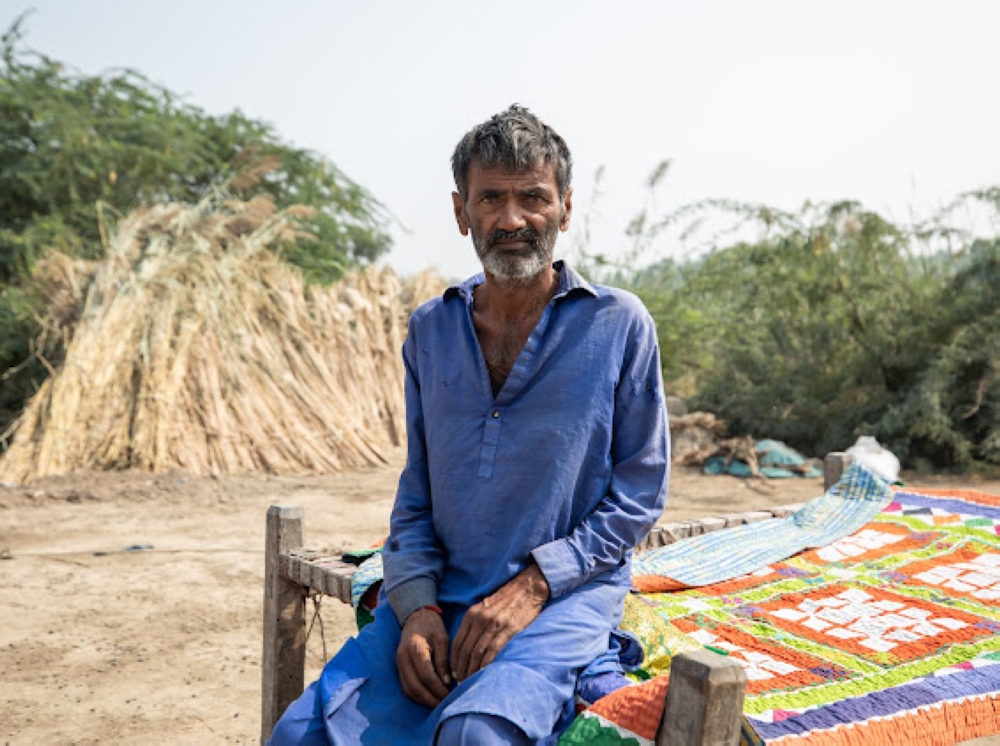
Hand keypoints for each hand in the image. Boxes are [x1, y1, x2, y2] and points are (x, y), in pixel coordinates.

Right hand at [396, 608, 451, 707]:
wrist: (415, 616)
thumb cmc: (432, 625)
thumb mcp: (442, 639)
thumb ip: (443, 661)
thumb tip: (446, 683)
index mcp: (415, 649)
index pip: (426, 675)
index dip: (438, 689)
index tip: (450, 695)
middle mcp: (403, 658)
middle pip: (415, 686)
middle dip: (430, 699)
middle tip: (445, 704)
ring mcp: (399, 663)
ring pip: (408, 689)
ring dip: (423, 700)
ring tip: (438, 704)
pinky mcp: (398, 666)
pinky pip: (405, 686)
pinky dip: (416, 695)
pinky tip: (428, 698)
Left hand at [451, 564, 549, 681]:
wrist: (528, 587)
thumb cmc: (506, 600)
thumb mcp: (485, 607)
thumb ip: (475, 623)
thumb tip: (466, 647)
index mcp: (472, 614)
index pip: (457, 643)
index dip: (454, 661)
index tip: (454, 674)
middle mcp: (480, 618)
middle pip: (466, 650)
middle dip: (462, 669)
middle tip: (462, 683)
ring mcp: (495, 624)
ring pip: (478, 653)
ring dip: (473, 670)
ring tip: (472, 682)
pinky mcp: (509, 629)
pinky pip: (494, 651)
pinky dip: (487, 665)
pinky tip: (485, 674)